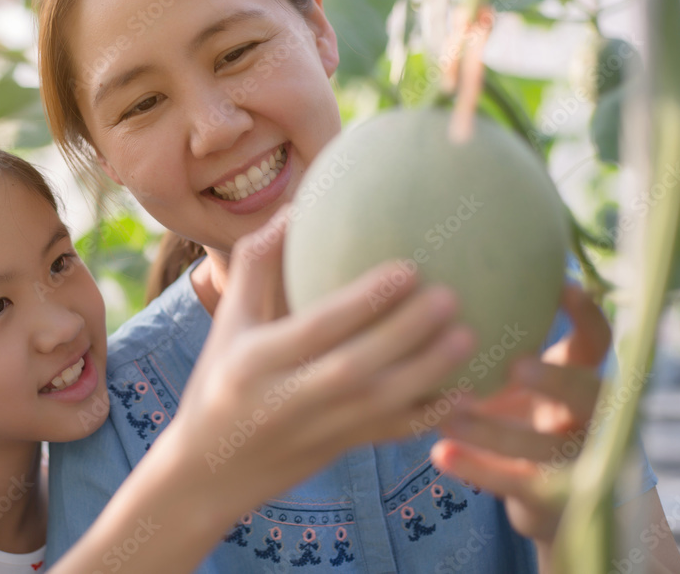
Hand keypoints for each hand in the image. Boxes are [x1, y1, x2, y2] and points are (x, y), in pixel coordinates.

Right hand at [162, 207, 476, 517]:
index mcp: (256, 361)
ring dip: (430, 373)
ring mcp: (316, 430)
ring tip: (470, 336)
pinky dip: (431, 415)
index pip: (316, 329)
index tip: (408, 268)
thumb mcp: (228, 323)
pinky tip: (468, 391)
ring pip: (381, 406)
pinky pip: (390, 434)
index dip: (363, 301)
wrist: (210, 471)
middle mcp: (287, 399)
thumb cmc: (218, 380)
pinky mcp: (339, 450)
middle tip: (451, 296)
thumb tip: (296, 208)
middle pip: (356, 368)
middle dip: (407, 334)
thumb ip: (257, 265)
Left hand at [432, 284, 607, 543]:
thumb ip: (497, 343)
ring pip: (544, 446)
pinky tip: (439, 455)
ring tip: (447, 416)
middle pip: (587, 395)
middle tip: (515, 365)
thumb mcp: (521, 382)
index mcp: (583, 378)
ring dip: (494, 430)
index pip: (597, 342)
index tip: (558, 285)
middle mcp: (589, 418)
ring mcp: (574, 461)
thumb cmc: (522, 417)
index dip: (585, 315)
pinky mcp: (550, 499)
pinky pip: (514, 483)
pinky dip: (477, 468)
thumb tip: (430, 290)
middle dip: (555, 379)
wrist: (550, 499)